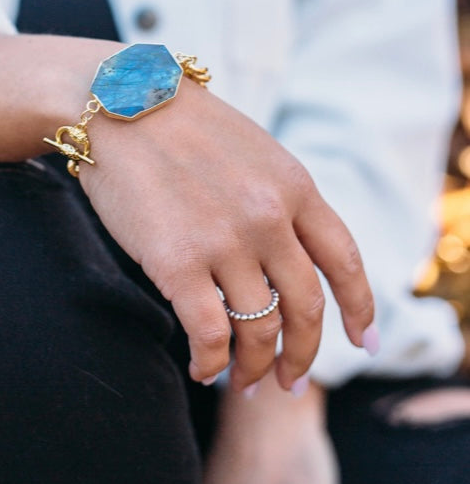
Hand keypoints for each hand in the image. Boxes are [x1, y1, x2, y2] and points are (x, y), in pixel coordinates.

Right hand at [80, 78, 374, 389]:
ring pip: (259, 329)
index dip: (360, 310)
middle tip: (290, 381)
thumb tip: (292, 255)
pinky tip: (203, 368)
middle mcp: (270, 217)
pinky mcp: (177, 262)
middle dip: (303, 355)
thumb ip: (280, 198)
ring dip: (253, 367)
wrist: (117, 102)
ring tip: (241, 381)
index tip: (365, 343)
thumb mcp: (253, 149)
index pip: (345, 262)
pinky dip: (211, 363)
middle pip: (307, 308)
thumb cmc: (180, 124)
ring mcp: (225, 241)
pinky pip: (210, 334)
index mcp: (295, 186)